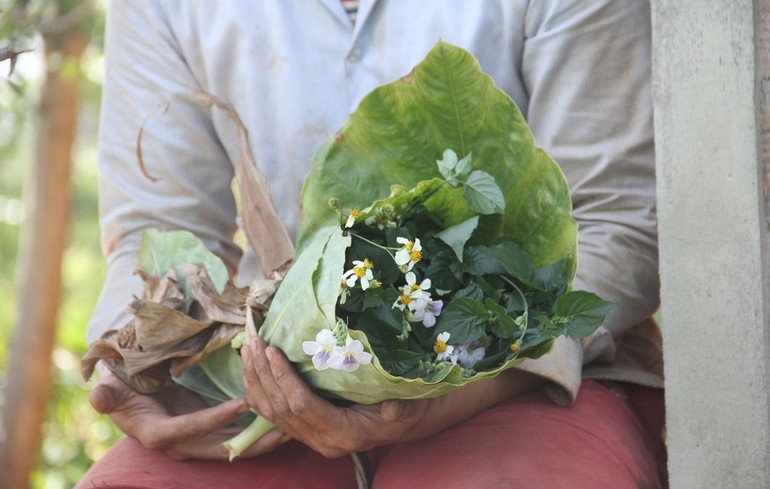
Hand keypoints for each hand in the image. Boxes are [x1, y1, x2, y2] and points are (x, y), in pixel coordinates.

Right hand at [89, 368, 290, 459]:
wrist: (127, 399)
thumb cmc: (119, 389)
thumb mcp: (111, 389)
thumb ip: (108, 394)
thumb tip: (100, 396)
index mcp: (159, 434)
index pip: (193, 428)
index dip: (217, 417)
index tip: (243, 403)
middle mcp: (181, 445)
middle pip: (223, 447)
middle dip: (254, 439)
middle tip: (284, 426)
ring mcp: (196, 442)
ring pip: (235, 447)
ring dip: (262, 438)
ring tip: (291, 427)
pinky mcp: (207, 434)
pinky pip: (235, 436)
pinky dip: (256, 430)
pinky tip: (278, 420)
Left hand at [242, 336, 431, 457]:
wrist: (402, 424)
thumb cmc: (406, 409)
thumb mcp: (408, 406)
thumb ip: (400, 408)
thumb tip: (392, 408)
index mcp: (344, 434)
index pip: (303, 406)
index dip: (284, 379)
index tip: (272, 350)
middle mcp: (323, 441)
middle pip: (282, 408)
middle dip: (263, 374)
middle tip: (253, 342)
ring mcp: (311, 439)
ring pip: (271, 413)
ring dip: (255, 380)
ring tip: (247, 349)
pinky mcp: (304, 432)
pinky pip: (273, 415)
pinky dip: (258, 391)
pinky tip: (251, 369)